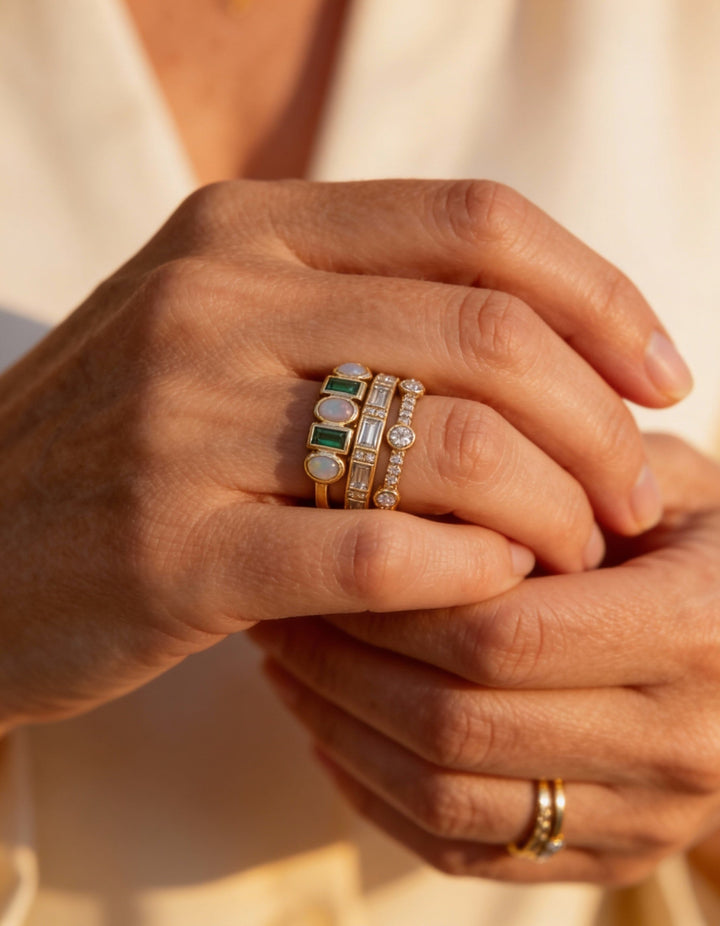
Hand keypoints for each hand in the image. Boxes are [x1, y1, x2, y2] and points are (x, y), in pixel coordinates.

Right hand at [0, 180, 686, 728]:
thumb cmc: (119, 448)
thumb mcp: (219, 333)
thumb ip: (356, 307)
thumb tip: (545, 339)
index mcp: (242, 229)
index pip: (478, 221)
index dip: (601, 295)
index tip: (661, 374)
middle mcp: (216, 303)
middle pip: (491, 333)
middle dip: (600, 423)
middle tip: (634, 491)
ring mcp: (188, 425)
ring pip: (456, 445)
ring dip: (553, 511)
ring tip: (572, 552)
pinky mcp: (177, 553)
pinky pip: (384, 555)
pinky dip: (471, 575)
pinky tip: (489, 590)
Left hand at [251, 435, 719, 885]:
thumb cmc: (705, 547)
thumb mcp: (671, 486)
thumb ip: (573, 467)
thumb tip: (425, 460)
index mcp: (697, 632)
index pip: (500, 631)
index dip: (396, 600)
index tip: (324, 555)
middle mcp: (681, 744)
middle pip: (458, 720)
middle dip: (346, 665)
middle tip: (281, 608)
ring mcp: (643, 820)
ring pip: (444, 794)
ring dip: (342, 730)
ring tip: (288, 664)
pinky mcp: (605, 859)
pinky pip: (461, 846)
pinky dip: (375, 792)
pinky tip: (329, 729)